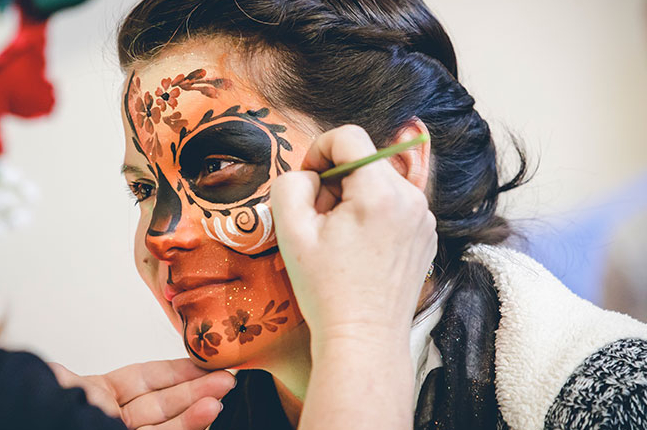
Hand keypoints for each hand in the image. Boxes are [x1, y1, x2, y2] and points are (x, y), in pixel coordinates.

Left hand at [49, 359, 234, 429]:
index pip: (144, 380)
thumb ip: (64, 379)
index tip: (203, 363)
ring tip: (223, 394)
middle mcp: (113, 419)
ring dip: (197, 410)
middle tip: (227, 377)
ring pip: (167, 425)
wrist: (36, 425)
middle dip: (196, 389)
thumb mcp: (55, 390)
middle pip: (163, 402)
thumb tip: (53, 368)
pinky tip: (206, 414)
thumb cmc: (44, 415)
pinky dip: (186, 428)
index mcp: (97, 397)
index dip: (175, 371)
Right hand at [271, 124, 437, 347]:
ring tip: (340, 238)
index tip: (308, 182)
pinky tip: (360, 249)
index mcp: (380, 191)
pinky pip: (394, 205)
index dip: (318, 151)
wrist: (364, 338)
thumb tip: (310, 174)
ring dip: (354, 197)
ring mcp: (424, 217)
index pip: (348, 136)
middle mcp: (411, 198)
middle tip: (319, 219)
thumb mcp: (291, 231)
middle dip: (336, 180)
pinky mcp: (426, 235)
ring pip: (380, 182)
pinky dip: (373, 214)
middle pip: (364, 160)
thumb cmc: (326, 289)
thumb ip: (291, 183)